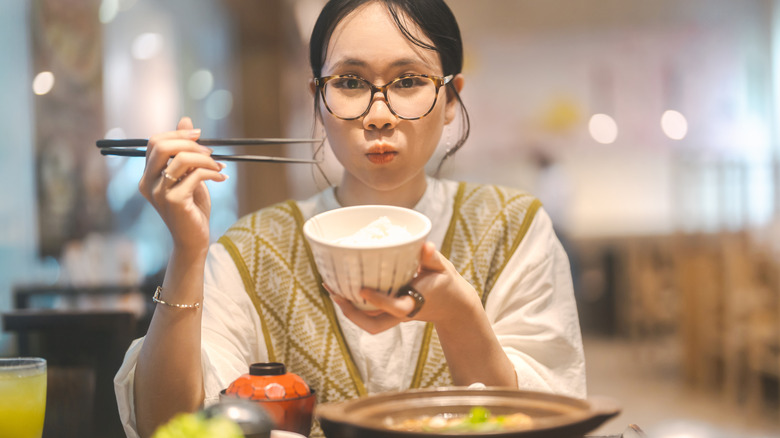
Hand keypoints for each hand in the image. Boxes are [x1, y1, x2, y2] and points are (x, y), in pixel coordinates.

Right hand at [138, 117, 227, 252]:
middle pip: (161, 145)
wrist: (194, 239)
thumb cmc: (192, 208)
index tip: (200, 135)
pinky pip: (195, 176)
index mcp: (148, 175)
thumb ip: (185, 151)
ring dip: (204, 158)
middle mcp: (148, 182)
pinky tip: (221, 177)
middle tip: (210, 150)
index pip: (155, 142)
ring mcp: (158, 193)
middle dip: (189, 142)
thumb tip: (186, 120)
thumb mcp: (189, 175)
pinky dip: (212, 172)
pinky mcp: (173, 201)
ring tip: (219, 165)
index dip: (177, 134)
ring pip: (180, 159)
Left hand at [328, 242, 481, 333]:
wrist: (452, 305)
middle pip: (375, 325)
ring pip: (369, 323)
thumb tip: (425, 245)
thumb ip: (432, 257)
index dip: (378, 300)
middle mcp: (403, 312)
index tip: (362, 289)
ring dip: (348, 310)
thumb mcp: (443, 268)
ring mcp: (395, 315)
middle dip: (353, 313)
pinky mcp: (390, 313)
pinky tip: (341, 287)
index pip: (396, 307)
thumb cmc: (445, 283)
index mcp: (417, 302)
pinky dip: (354, 304)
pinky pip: (369, 314)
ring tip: (331, 289)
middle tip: (335, 293)